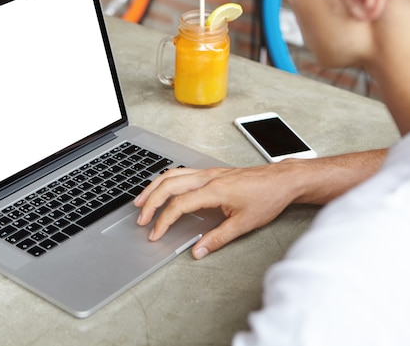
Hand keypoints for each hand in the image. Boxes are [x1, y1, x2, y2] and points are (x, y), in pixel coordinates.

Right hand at [134, 164, 301, 258]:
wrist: (282, 180)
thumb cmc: (267, 197)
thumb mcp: (244, 224)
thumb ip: (218, 238)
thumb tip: (198, 251)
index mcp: (214, 190)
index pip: (179, 205)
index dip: (164, 220)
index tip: (156, 233)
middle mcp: (208, 177)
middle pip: (168, 185)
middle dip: (151, 202)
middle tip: (141, 219)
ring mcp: (208, 172)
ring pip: (172, 175)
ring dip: (153, 188)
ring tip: (141, 201)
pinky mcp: (211, 172)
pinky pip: (181, 172)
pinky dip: (166, 181)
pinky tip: (162, 188)